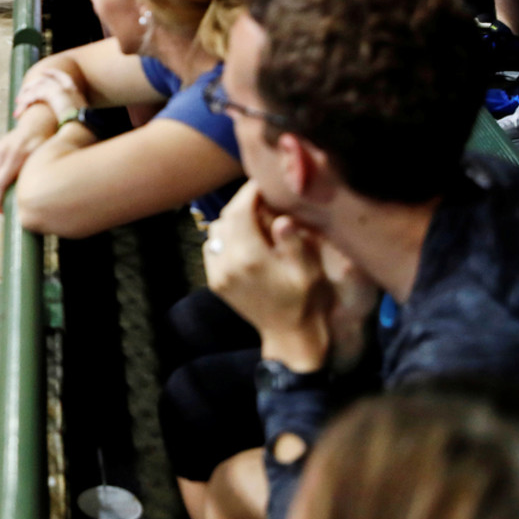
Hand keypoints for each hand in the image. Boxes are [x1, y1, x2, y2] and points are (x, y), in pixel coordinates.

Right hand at [0, 104, 55, 212]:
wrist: (36, 124)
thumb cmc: (45, 144)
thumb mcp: (43, 160)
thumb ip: (33, 177)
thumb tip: (28, 202)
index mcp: (17, 155)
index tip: (2, 212)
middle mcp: (3, 152)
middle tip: (6, 209)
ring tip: (9, 196)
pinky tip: (9, 181)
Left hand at [13, 67, 87, 120]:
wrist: (82, 128)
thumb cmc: (81, 127)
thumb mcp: (79, 117)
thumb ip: (73, 114)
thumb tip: (70, 120)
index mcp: (75, 92)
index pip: (63, 77)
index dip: (53, 73)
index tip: (44, 72)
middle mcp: (68, 87)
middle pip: (47, 78)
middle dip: (33, 83)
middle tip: (23, 89)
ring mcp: (61, 89)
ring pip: (38, 86)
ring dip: (26, 94)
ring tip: (18, 102)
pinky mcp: (53, 94)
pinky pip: (35, 94)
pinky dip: (27, 100)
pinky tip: (20, 107)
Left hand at [203, 182, 331, 371]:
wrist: (289, 334)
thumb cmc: (304, 299)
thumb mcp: (307, 270)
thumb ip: (293, 242)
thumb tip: (281, 218)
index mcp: (250, 258)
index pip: (240, 211)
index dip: (250, 192)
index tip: (262, 183)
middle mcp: (227, 264)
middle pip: (226, 218)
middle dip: (242, 203)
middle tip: (261, 197)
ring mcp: (217, 274)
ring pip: (215, 231)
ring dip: (232, 220)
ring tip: (254, 218)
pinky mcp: (214, 281)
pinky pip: (211, 248)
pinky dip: (224, 238)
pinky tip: (243, 239)